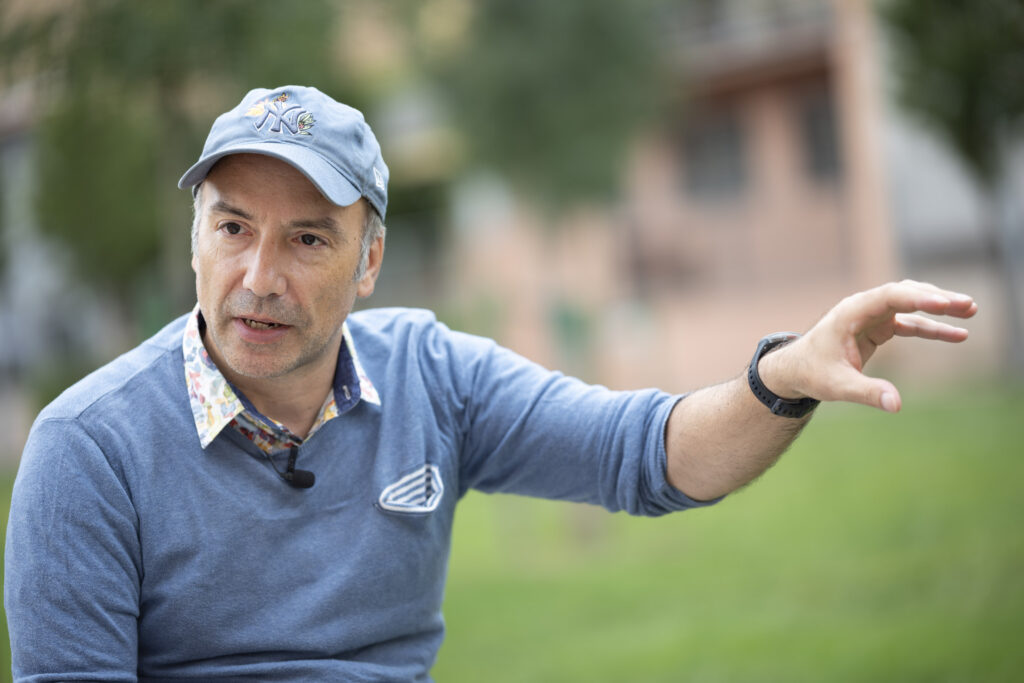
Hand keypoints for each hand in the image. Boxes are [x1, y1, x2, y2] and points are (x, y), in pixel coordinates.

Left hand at [759, 280, 976, 412]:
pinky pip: (910, 323)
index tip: (943, 304)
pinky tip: (958, 335)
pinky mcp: (878, 328)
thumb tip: (896, 405)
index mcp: (850, 313)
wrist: (796, 370)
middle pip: (905, 294)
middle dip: (936, 298)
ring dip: (938, 308)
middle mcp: (863, 308)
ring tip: (970, 311)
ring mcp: (872, 316)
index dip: (917, 298)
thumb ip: (867, 392)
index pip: (889, 297)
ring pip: (910, 305)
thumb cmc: (812, 374)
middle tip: (966, 305)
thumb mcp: (837, 386)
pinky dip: (932, 328)